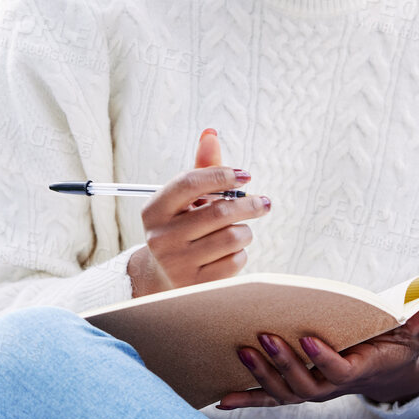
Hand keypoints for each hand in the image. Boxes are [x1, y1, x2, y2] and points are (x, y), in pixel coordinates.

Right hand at [126, 128, 271, 297]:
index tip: (245, 174)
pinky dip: (240, 253)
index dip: (221, 174)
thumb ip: (201, 168)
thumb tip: (210, 134)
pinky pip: (235, 261)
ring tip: (238, 231)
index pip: (188, 183)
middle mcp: (160, 237)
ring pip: (233, 237)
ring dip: (244, 231)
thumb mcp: (185, 200)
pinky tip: (229, 252)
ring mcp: (176, 263)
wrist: (165, 276)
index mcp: (154, 209)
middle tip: (264, 202)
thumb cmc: (181, 227)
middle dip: (249, 204)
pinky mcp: (195, 285)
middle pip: (219, 212)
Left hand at [216, 305, 418, 409]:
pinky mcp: (294, 389)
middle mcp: (331, 386)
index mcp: (358, 371)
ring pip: (282, 391)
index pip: (339, 370)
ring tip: (241, 351)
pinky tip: (220, 399)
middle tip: (264, 336)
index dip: (325, 359)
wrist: (384, 370)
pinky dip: (245, 399)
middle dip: (283, 363)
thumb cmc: (396, 344)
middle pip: (304, 384)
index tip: (308, 338)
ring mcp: (311, 390)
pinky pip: (268, 398)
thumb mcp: (413, 332)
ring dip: (260, 375)